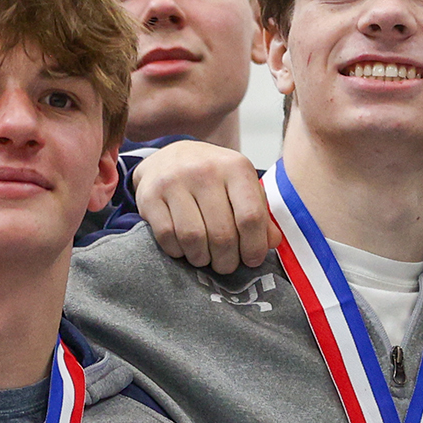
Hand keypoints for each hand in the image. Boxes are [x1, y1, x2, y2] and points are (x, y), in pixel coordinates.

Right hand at [133, 140, 274, 271]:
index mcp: (235, 167)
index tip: (252, 260)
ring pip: (193, 238)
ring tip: (206, 258)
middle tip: (227, 265)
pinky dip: (179, 251)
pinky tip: (186, 249)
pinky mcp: (150, 195)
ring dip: (202, 258)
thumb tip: (272, 243)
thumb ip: (260, 215)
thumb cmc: (214, 178)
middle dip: (227, 260)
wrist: (170, 156)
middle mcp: (204, 170)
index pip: (251, 217)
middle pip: (222, 233)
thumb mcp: (242, 188)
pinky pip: (167, 236)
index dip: (254, 246)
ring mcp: (174, 181)